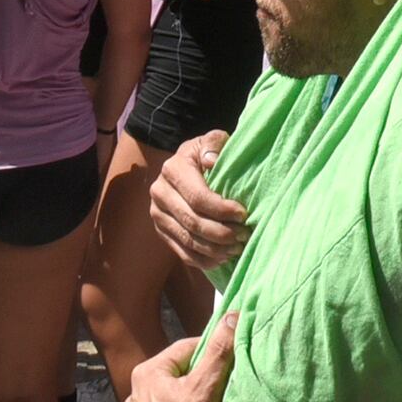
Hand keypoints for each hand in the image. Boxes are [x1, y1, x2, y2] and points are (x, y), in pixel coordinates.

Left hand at [124, 310, 248, 401]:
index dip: (212, 351)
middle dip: (202, 379)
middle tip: (224, 388)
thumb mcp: (206, 387)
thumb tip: (233, 315)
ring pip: (174, 401)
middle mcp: (134, 394)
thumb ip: (220, 349)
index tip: (230, 360)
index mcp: (145, 374)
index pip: (187, 349)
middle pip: (180, 375)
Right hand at [150, 129, 249, 270]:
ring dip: (215, 249)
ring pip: (188, 240)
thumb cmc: (206, 154)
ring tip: (237, 248)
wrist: (186, 166)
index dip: (222, 209)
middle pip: (192, 222)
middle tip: (244, 235)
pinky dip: (204, 260)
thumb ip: (214, 144)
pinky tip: (222, 258)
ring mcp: (158, 215)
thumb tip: (212, 161)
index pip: (197, 197)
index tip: (243, 214)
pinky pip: (182, 252)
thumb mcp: (212, 141)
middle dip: (221, 233)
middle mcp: (159, 193)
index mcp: (172, 170)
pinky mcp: (161, 231)